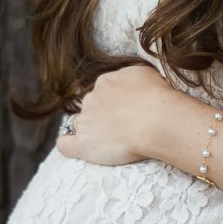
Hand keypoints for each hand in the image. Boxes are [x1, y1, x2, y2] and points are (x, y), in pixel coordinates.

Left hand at [57, 63, 171, 166]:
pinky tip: (77, 149)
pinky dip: (68, 146)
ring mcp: (85, 121)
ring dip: (90, 131)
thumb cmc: (157, 98)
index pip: (102, 92)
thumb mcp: (145, 74)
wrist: (155, 120)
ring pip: (79, 125)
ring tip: (110, 143)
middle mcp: (92, 99)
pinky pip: (65, 144)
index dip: (113, 104)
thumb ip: (131, 78)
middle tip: (123, 129)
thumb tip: (131, 85)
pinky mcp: (82, 143)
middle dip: (102, 117)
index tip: (126, 112)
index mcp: (105, 83)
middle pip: (90, 108)